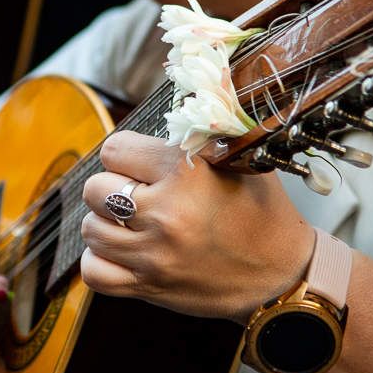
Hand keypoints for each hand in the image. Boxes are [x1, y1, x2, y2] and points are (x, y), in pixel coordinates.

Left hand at [80, 130, 314, 323]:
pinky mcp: (150, 286)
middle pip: (95, 188)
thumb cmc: (261, 212)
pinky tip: (121, 252)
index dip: (126, 154)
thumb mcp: (240, 160)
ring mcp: (155, 254)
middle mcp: (166, 213)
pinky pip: (95, 273)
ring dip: (106, 224)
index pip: (114, 149)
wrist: (282, 274)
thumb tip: (183, 86)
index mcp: (186, 172)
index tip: (141, 165)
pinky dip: (100, 262)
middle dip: (110, 187)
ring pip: (91, 229)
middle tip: (136, 194)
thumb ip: (202, 130)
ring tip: (130, 224)